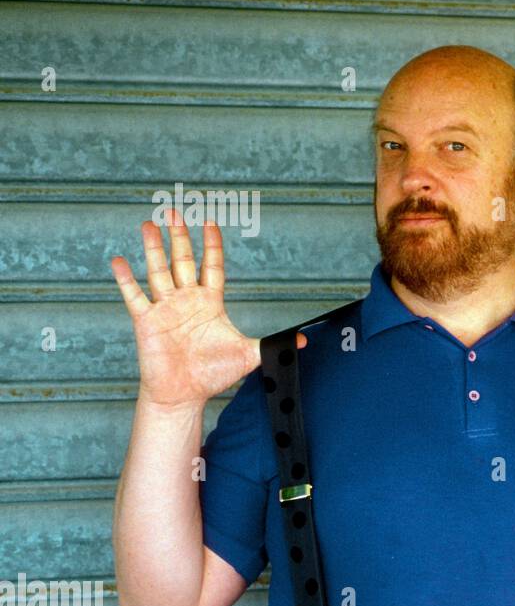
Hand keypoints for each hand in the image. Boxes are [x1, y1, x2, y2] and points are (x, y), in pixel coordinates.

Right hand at [109, 209, 305, 408]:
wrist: (184, 394)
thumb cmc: (213, 374)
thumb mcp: (248, 355)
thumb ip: (273, 343)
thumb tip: (305, 341)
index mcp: (210, 302)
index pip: (212, 266)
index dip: (212, 244)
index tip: (210, 221)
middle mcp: (186, 300)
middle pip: (183, 260)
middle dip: (180, 236)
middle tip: (175, 210)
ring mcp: (165, 308)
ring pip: (158, 271)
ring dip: (153, 248)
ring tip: (149, 224)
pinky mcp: (146, 321)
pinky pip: (134, 296)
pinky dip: (125, 279)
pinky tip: (118, 261)